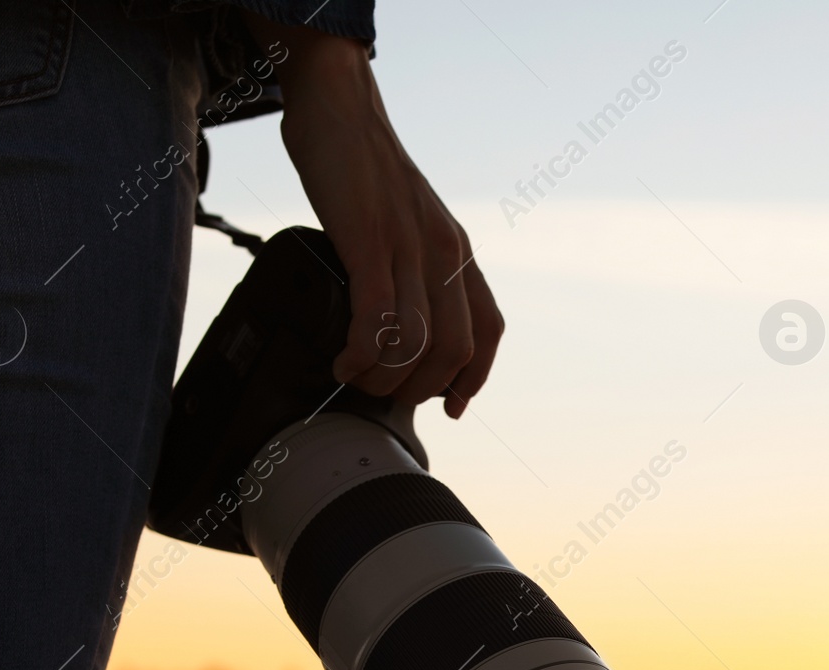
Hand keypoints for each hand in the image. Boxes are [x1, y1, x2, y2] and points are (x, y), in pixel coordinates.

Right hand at [242, 15, 502, 417]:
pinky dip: (361, 353)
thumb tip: (397, 321)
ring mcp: (409, 244)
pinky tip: (343, 361)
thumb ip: (413, 266)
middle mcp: (444, 251)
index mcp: (457, 251)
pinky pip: (377, 316)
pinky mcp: (369, 238)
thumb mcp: (407, 222)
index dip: (474, 378)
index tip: (451, 406)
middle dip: (420, 389)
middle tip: (383, 394)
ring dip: (385, 378)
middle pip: (455, 348)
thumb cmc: (364, 168)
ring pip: (417, 341)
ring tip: (356, 379)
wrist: (340, 104)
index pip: (488, 330)